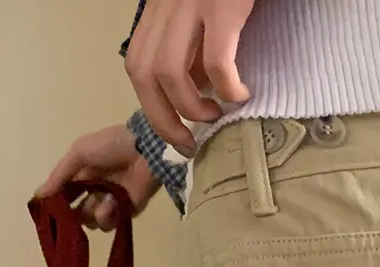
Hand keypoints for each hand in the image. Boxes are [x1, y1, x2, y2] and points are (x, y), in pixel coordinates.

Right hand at [36, 125, 160, 230]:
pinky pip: (110, 224)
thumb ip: (59, 175)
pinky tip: (113, 203)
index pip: (62, 196)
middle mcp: (93, 191)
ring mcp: (110, 204)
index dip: (55, 205)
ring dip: (93, 212)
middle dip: (73, 215)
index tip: (49, 211)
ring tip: (102, 198)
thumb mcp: (78, 153)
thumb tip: (37, 195)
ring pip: (91, 222)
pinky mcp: (126, 213)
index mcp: (80, 176)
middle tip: (74, 211)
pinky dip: (108, 215)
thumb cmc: (110, 146)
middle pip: (76, 214)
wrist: (144, 151)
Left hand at [125, 0, 255, 154]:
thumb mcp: (206, 12)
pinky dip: (228, 89)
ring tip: (217, 116)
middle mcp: (168, 5)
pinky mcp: (223, 6)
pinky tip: (242, 95)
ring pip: (170, 72)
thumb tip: (200, 90)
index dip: (150, 107)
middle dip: (163, 119)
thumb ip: (195, 44)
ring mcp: (192, 3)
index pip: (137, 65)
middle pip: (144, 74)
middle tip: (189, 141)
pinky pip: (217, 61)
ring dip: (192, 108)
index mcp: (161, 9)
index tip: (175, 132)